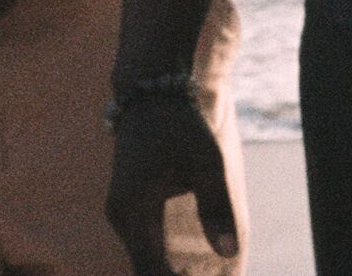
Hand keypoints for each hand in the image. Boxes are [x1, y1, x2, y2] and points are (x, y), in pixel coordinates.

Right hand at [106, 89, 238, 275]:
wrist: (150, 93)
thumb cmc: (180, 125)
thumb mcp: (206, 163)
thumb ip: (217, 207)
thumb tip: (229, 252)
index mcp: (133, 211)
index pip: (151, 273)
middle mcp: (122, 218)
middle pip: (146, 273)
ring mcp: (123, 215)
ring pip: (144, 263)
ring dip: (168, 275)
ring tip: (196, 274)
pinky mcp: (130, 210)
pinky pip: (145, 249)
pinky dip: (163, 264)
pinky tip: (187, 270)